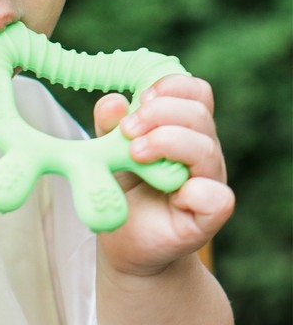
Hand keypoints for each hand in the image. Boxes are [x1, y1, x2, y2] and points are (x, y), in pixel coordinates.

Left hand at [93, 74, 234, 276]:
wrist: (124, 239)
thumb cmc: (121, 185)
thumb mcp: (106, 149)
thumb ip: (108, 125)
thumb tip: (114, 101)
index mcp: (182, 126)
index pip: (195, 92)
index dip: (171, 86)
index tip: (140, 98)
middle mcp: (201, 150)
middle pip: (199, 113)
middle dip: (159, 113)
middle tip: (127, 130)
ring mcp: (208, 182)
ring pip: (207, 148)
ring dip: (166, 142)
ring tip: (134, 153)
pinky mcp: (207, 217)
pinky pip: (218, 198)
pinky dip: (194, 190)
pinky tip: (171, 191)